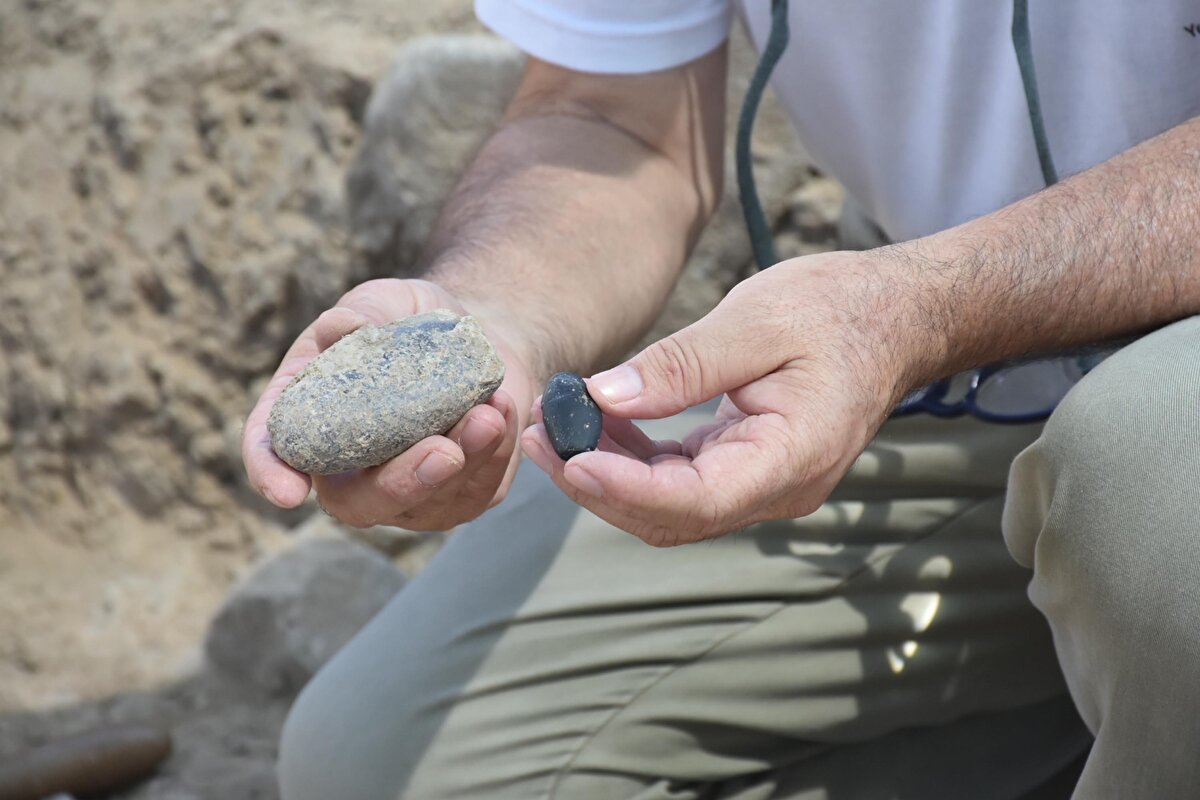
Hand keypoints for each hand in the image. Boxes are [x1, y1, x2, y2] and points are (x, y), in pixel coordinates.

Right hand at [243, 278, 535, 530]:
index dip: (271, 473)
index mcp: (309, 417)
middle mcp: (349, 468)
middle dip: (403, 482)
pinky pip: (477, 492)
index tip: (289, 491)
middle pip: (358, 503)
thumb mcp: (389, 301)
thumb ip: (365, 312)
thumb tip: (345, 328)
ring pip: (429, 503)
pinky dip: (496, 454)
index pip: (274, 452)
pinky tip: (505, 410)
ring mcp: (406, 493)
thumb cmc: (414, 321)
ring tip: (491, 410)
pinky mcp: (459, 497)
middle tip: (444, 450)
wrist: (480, 336)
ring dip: (466, 461)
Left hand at [520, 252, 922, 545]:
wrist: (895, 317)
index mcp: (792, 457)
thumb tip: (602, 399)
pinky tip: (596, 425)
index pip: (697, 500)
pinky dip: (634, 460)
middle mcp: (778, 488)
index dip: (627, 488)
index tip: (570, 458)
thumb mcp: (758, 320)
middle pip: (672, 516)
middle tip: (539, 440)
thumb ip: (683, 367)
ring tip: (551, 432)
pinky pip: (681, 483)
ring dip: (608, 476)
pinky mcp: (747, 469)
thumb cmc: (838, 310)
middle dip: (599, 486)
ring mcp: (763, 485)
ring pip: (670, 507)